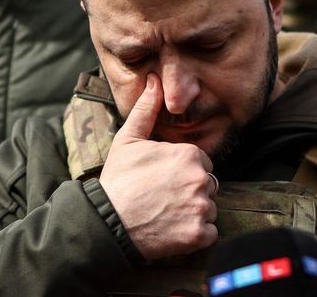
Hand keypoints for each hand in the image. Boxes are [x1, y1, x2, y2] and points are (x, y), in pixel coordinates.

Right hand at [99, 74, 217, 259]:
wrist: (106, 222)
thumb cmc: (117, 179)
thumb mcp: (128, 139)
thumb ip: (147, 109)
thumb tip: (154, 80)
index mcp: (189, 154)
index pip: (201, 162)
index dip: (182, 171)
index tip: (163, 180)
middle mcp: (200, 179)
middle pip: (207, 185)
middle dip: (191, 191)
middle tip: (164, 198)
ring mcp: (201, 208)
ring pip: (209, 208)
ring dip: (194, 213)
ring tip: (167, 214)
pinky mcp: (199, 235)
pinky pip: (209, 233)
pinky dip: (196, 235)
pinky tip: (174, 230)